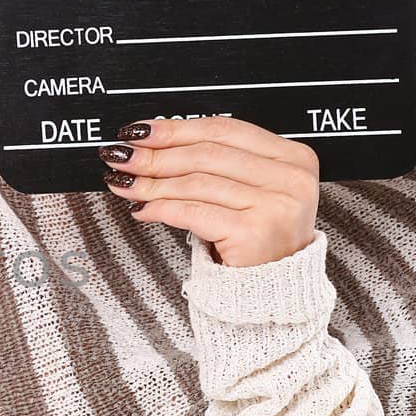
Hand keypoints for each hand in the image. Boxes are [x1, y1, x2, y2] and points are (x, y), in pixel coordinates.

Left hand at [98, 116, 319, 268]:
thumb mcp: (244, 190)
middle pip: (206, 154)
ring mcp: (274, 205)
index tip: (141, 130)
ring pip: (196, 182)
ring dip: (152, 183)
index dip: (176, 128)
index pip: (223, 129)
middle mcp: (290, 178)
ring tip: (125, 183)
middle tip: (123, 156)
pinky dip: (162, 208)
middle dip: (156, 155)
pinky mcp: (253, 232)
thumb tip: (152, 142)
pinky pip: (193, 212)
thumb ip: (213, 162)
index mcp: (292, 157)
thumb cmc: (257, 238)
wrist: (273, 287)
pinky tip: (143, 209)